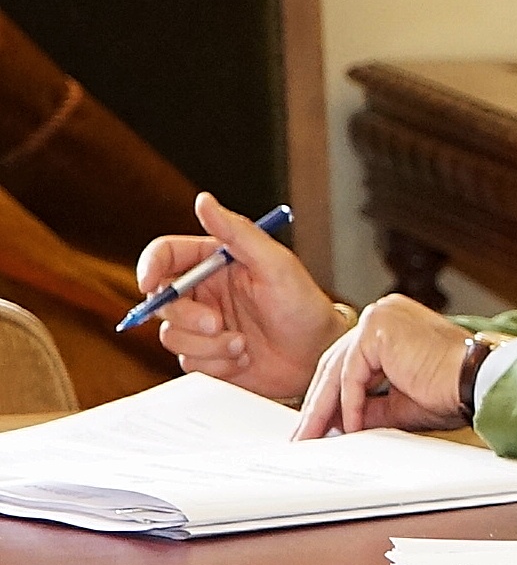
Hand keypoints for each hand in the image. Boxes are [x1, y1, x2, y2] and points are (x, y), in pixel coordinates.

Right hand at [135, 192, 341, 398]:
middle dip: (187, 316)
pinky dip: (216, 364)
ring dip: (207, 345)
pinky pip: (189, 362)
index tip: (150, 284)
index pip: (165, 255)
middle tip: (217, 324)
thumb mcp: (276, 264)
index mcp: (214, 263)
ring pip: (172, 336)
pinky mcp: (208, 356)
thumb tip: (204, 200)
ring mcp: (203, 326)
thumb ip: (238, 233)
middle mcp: (204, 293)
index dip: (149, 266)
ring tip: (243, 344)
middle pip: (162, 300)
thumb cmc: (304, 306)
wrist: (319, 356)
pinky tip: (244, 358)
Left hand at [294, 296, 474, 437]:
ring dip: (324, 407)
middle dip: (321, 404)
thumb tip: (342, 422)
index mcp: (391, 325)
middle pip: (339, 364)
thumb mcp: (401, 402)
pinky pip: (352, 374)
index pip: (351, 361)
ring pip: (340, 369)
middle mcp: (383, 314)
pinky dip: (349, 404)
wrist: (480, 382)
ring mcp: (379, 317)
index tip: (321, 423)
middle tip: (306, 433)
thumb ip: (369, 406)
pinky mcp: (377, 329)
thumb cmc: (455, 389)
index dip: (333, 396)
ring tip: (313, 435)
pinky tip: (349, 427)